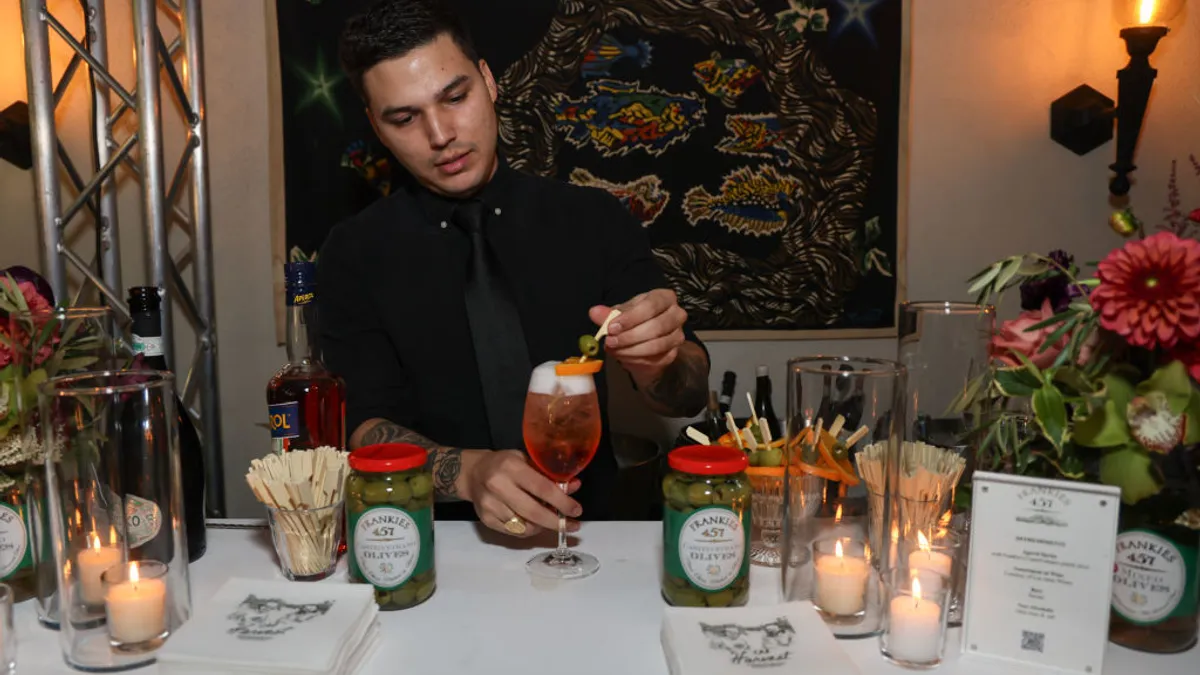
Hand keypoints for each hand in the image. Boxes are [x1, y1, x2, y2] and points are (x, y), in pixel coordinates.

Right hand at [461, 450, 581, 537]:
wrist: (472, 473)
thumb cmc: (504, 464)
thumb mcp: (526, 460)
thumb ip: (548, 475)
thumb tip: (574, 487)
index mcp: (511, 467)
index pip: (542, 488)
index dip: (562, 502)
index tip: (577, 510)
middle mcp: (498, 486)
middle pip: (533, 512)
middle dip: (556, 522)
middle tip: (572, 526)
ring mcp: (490, 505)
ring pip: (524, 526)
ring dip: (543, 527)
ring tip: (552, 522)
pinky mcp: (486, 519)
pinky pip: (514, 532)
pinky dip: (529, 530)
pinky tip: (535, 524)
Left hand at [589, 288, 687, 381]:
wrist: (643, 342)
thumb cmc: (633, 321)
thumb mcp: (620, 314)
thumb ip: (608, 314)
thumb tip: (594, 312)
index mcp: (664, 298)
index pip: (651, 305)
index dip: (631, 317)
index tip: (612, 327)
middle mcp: (676, 314)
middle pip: (656, 326)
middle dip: (630, 336)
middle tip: (610, 341)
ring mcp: (677, 335)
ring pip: (656, 345)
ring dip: (631, 350)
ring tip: (613, 349)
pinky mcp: (673, 353)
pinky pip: (656, 359)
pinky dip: (636, 359)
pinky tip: (623, 357)